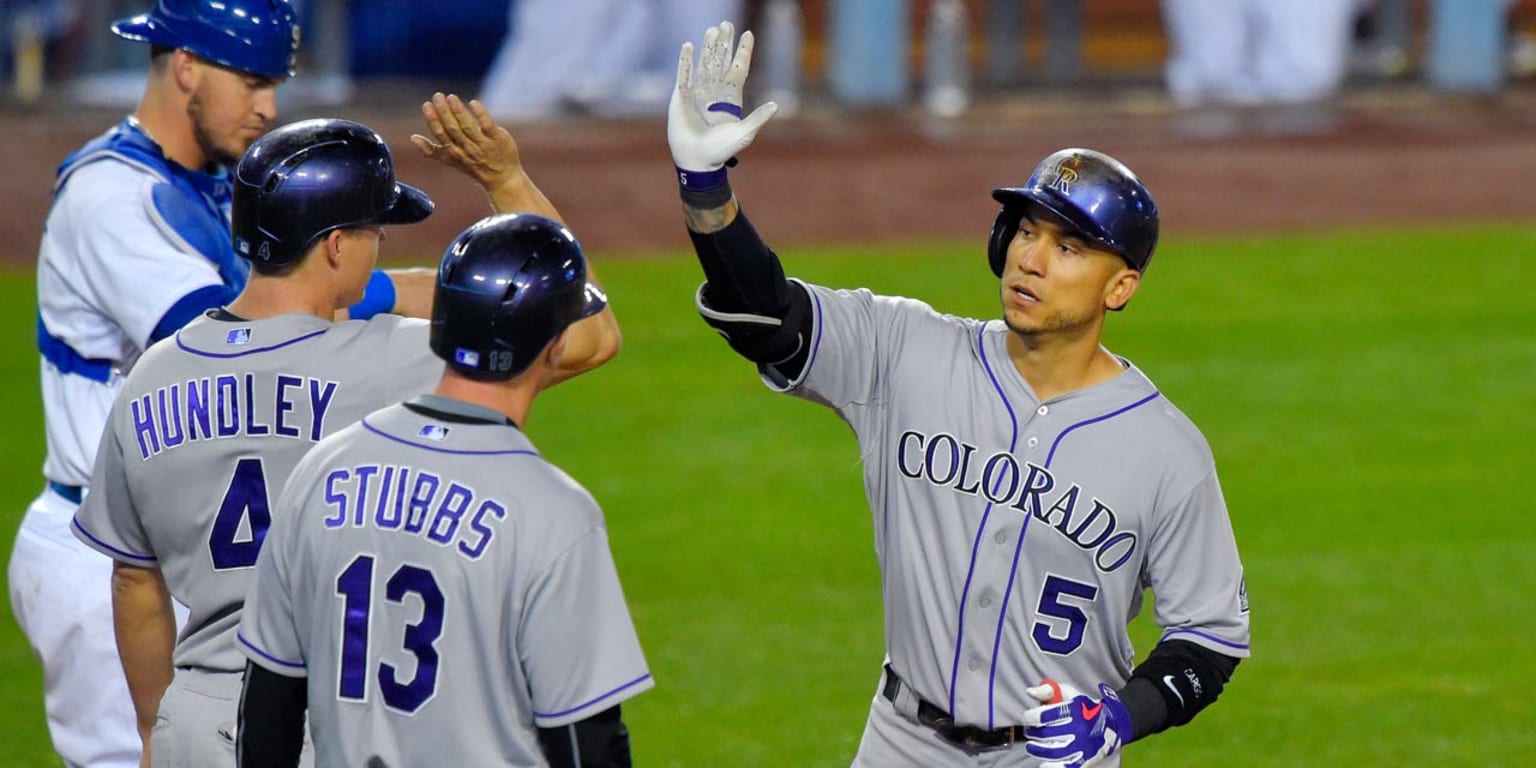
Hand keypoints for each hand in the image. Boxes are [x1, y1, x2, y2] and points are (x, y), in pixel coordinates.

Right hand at [411, 92, 520, 189]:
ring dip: (458, 111)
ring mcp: (483, 145)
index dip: (433, 120)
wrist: (502, 179)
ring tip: (451, 97)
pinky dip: (480, 114)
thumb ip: (432, 150)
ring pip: (468, 127)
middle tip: (437, 95)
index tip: (427, 105)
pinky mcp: (498, 139)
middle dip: (444, 112)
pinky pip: (488, 126)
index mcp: (454, 153)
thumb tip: (412, 138)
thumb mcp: (451, 161)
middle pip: (453, 129)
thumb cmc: (474, 166)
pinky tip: (473, 103)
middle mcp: (468, 150)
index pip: (441, 135)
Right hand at [667, 21, 777, 186]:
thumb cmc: (721, 151)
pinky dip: (685, 61)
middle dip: (725, 43)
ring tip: (712, 30)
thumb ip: (758, 118)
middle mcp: (715, 92)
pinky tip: (688, 46)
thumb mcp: (744, 133)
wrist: (697, 160)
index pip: (739, 68)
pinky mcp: (681, 97)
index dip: (743, 52)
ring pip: (704, 63)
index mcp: (731, 98)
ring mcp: (698, 92)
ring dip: (708, 47)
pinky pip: (683, 74)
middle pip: (721, 61)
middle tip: (727, 24)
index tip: (748, 34)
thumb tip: (776, 105)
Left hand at [1022, 682, 1132, 767]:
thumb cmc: (1083, 707)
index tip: (1030, 718)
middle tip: (1031, 732)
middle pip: (1044, 734)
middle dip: (1032, 733)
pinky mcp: (1084, 760)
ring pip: (1051, 752)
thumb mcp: (1067, 692)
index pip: (1042, 716)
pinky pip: (1064, 767)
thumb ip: (1047, 690)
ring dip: (1037, 750)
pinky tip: (1044, 762)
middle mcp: (1078, 728)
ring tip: (1034, 746)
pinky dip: (1050, 766)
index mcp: (1073, 709)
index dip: (1030, 717)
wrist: (1110, 724)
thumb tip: (1030, 692)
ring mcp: (1082, 746)